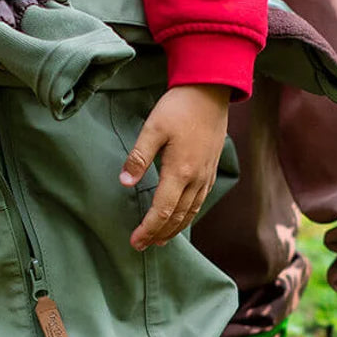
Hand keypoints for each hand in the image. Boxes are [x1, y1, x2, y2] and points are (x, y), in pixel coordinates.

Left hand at [119, 84, 230, 250]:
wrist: (211, 90)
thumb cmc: (180, 107)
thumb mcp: (153, 128)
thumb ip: (138, 157)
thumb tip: (124, 183)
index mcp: (180, 171)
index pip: (161, 211)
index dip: (147, 229)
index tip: (135, 241)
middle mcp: (196, 179)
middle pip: (176, 218)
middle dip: (158, 235)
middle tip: (141, 246)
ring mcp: (206, 175)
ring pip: (190, 212)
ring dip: (173, 229)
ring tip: (159, 240)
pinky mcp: (211, 170)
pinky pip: (199, 201)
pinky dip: (187, 216)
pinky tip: (180, 219)